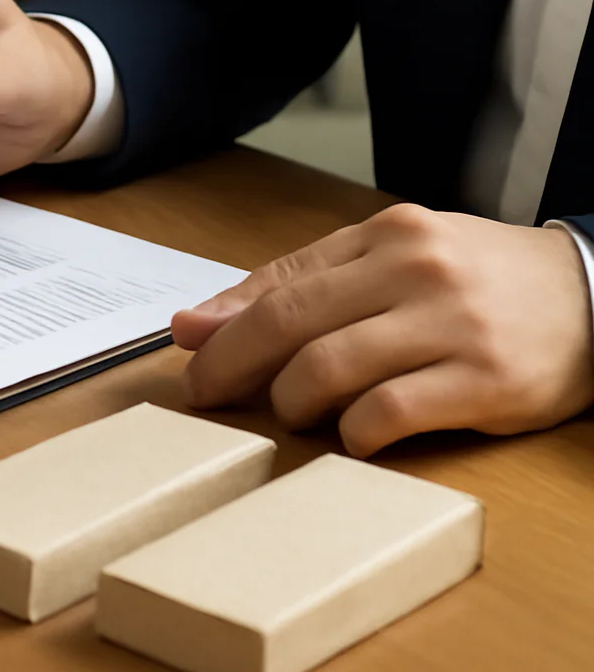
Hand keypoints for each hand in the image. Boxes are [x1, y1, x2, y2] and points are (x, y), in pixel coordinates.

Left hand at [171, 204, 593, 455]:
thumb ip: (304, 284)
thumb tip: (194, 323)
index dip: (222, 324)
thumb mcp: (397, 261)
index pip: (280, 281)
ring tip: (294, 414)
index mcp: (388, 235)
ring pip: (327, 369)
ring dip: (291, 403)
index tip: (187, 353)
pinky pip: (388, 413)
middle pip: (289, 322)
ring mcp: (452, 325)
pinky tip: (354, 436)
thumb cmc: (480, 283)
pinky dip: (353, 434)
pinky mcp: (484, 381)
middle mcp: (416, 271)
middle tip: (206, 396)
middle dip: (231, 365)